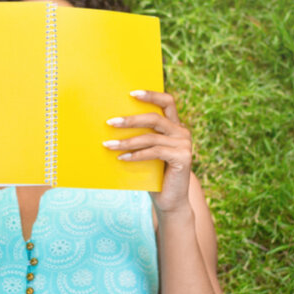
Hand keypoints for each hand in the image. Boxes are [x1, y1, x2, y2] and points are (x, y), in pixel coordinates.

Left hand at [103, 90, 192, 213]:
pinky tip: (122, 158)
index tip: (131, 93)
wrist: (170, 200)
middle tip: (110, 122)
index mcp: (174, 126)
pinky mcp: (183, 157)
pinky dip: (137, 155)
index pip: (167, 102)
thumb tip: (111, 125)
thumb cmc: (154, 175)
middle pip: (155, 118)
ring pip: (151, 137)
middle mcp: (182, 132)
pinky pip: (155, 152)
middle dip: (131, 120)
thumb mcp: (145, 152)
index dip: (151, 95)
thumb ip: (139, 137)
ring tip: (109, 145)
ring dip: (127, 141)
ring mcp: (184, 145)